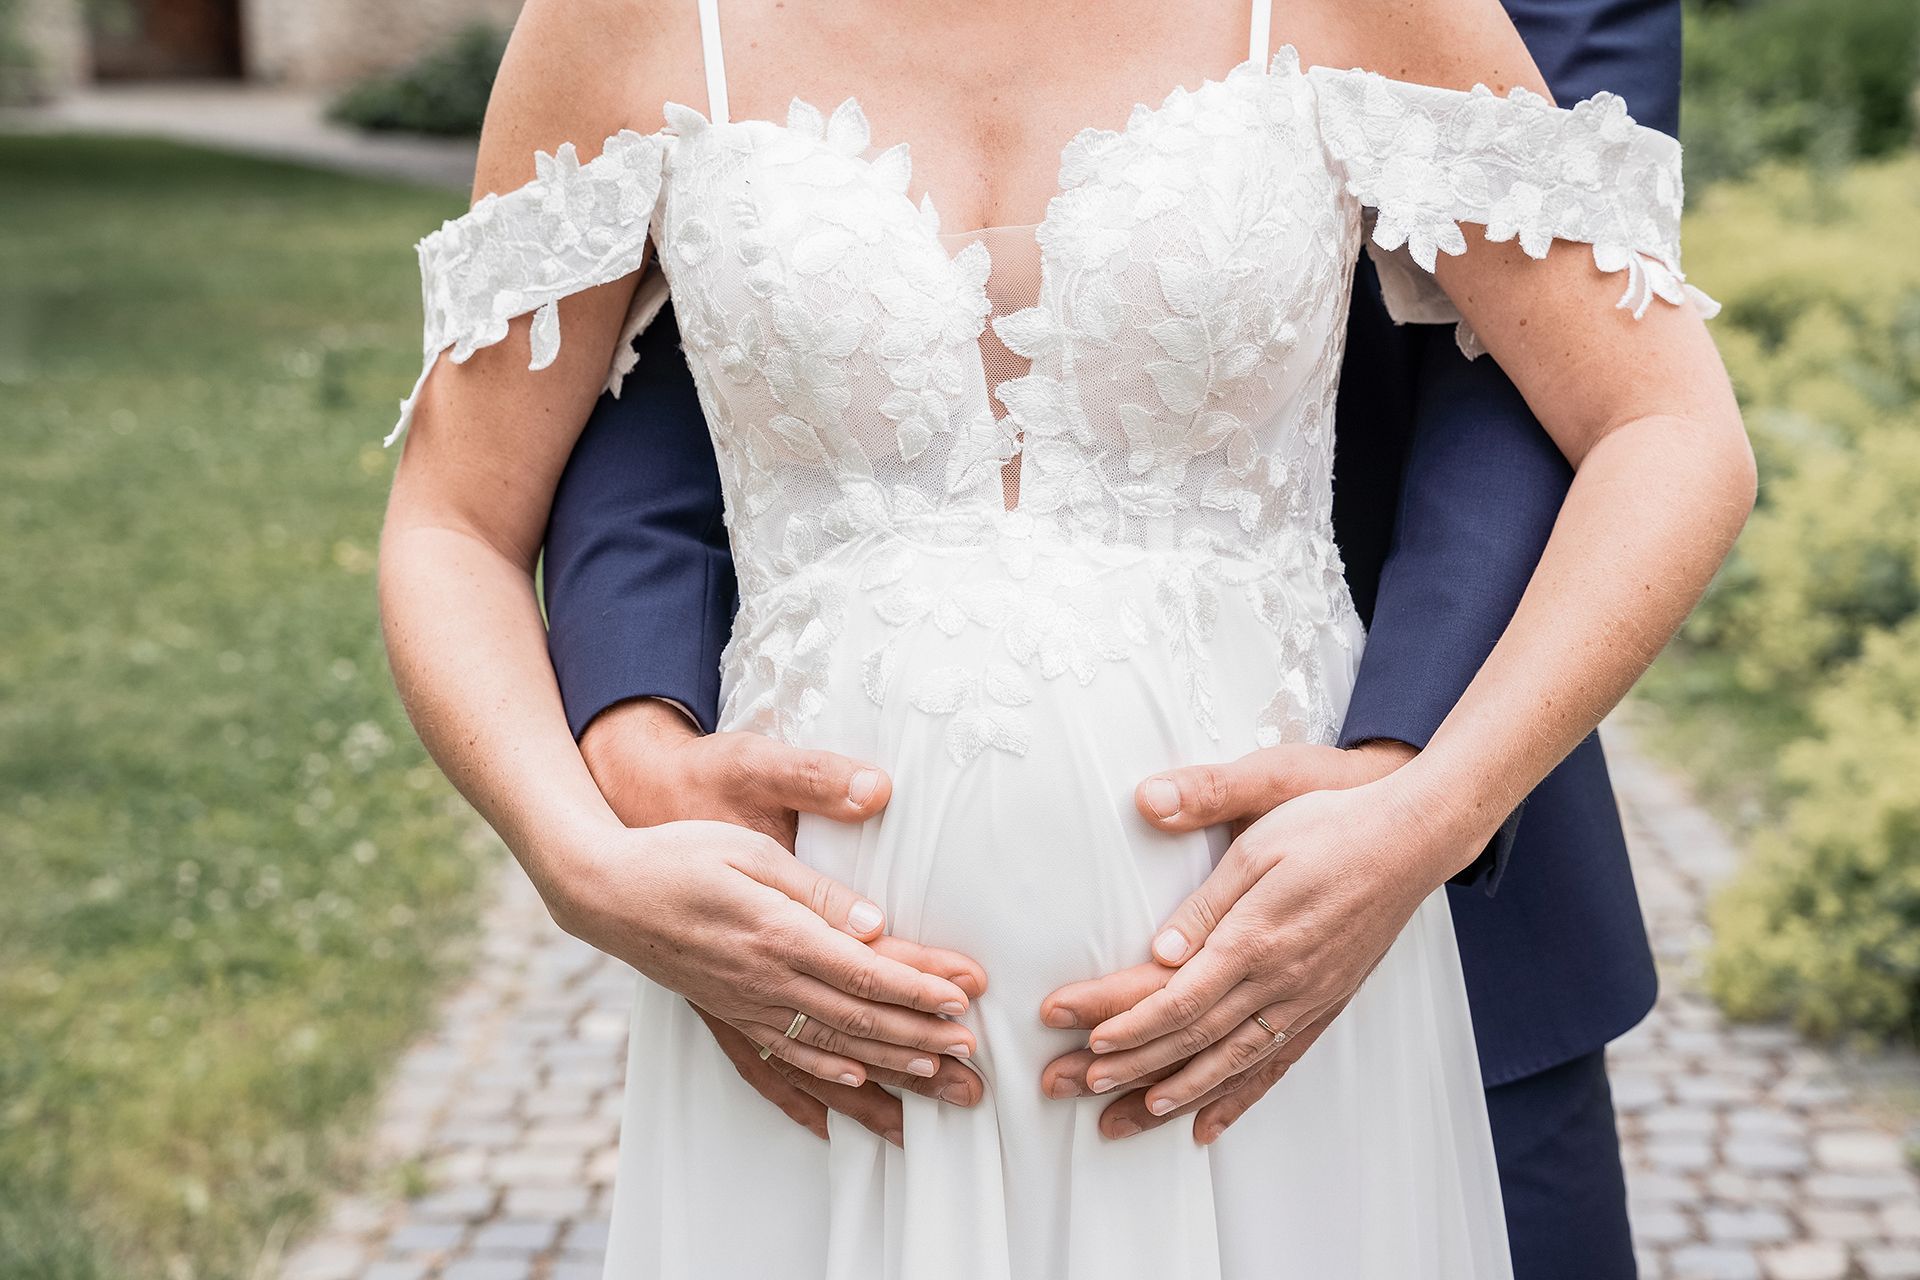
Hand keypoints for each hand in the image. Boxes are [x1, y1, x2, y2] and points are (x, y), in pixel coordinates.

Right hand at [550, 817, 982, 1090]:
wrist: (604, 890)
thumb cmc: (679, 853)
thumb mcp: (751, 851)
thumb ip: (817, 891)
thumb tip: (876, 923)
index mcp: (777, 934)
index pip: (866, 972)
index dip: (921, 988)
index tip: (966, 996)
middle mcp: (763, 982)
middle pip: (858, 1019)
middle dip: (922, 1037)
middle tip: (972, 1052)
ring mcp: (743, 1006)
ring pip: (828, 1048)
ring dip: (886, 1066)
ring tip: (936, 1078)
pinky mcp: (727, 1014)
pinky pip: (780, 1061)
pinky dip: (822, 1082)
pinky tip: (852, 1089)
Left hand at [1038, 741, 1425, 1139]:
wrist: (1409, 841)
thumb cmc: (1329, 827)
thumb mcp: (1257, 841)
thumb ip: (1205, 899)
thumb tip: (1160, 947)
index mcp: (1255, 939)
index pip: (1178, 998)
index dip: (1127, 1024)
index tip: (1084, 1039)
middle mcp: (1280, 981)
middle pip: (1195, 1039)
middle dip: (1134, 1067)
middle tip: (1082, 1087)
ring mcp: (1306, 999)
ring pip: (1231, 1063)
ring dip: (1178, 1093)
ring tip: (1133, 1116)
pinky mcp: (1324, 1004)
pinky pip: (1276, 1064)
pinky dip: (1238, 1098)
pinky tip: (1209, 1124)